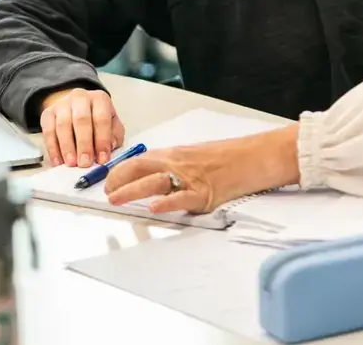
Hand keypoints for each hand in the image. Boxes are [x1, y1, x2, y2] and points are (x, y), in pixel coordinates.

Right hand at [40, 88, 124, 168]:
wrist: (75, 106)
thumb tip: (110, 146)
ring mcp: (62, 104)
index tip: (102, 159)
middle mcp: (80, 97)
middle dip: (84, 144)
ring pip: (63, 126)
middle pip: (81, 120)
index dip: (102, 140)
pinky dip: (53, 149)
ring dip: (67, 147)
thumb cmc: (96, 118)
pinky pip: (48, 131)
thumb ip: (114, 134)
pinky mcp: (47, 113)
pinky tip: (58, 161)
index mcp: (99, 99)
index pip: (102, 119)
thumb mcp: (111, 123)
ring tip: (72, 163)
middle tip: (85, 163)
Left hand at [104, 125, 299, 213]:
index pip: (140, 159)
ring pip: (155, 182)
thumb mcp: (197, 156)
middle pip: (142, 169)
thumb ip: (175, 167)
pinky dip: (167, 203)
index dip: (120, 171)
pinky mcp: (206, 194)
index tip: (108, 181)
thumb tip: (153, 179)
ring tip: (116, 200)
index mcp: (177, 154)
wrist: (256, 156)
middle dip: (120, 181)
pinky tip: (154, 208)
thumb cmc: (230, 156)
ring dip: (132, 191)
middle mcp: (180, 163)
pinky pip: (182, 198)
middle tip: (106, 193)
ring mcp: (192, 178)